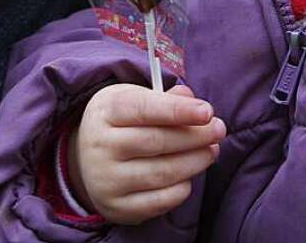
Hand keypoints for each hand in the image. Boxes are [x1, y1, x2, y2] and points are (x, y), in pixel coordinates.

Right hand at [66, 83, 224, 224]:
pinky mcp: (117, 207)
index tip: (207, 111)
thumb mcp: (134, 99)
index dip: (178, 111)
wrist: (87, 157)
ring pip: (161, 173)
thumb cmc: (121, 122)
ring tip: (211, 151)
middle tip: (218, 130)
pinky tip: (189, 175)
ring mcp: (106, 179)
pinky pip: (159, 201)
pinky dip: (181, 188)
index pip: (143, 109)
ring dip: (195, 162)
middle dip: (195, 136)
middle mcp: (100, 146)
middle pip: (156, 141)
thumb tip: (192, 100)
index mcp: (105, 111)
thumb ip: (165, 99)